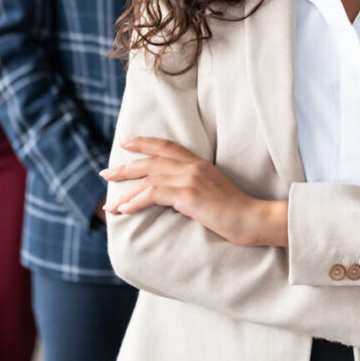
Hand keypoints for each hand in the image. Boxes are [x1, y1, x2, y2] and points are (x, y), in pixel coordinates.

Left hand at [101, 137, 285, 246]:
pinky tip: (124, 210)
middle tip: (106, 173)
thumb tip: (174, 196)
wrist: (253, 219)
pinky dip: (135, 202)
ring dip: (125, 191)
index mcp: (200, 163)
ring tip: (109, 204)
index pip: (167, 146)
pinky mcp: (188, 194)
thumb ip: (194, 187)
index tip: (126, 142)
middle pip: (151, 160)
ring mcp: (190, 178)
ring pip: (148, 178)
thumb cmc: (237, 212)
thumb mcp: (213, 192)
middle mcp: (193, 166)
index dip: (145, 142)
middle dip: (125, 167)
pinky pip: (153, 194)